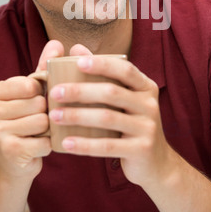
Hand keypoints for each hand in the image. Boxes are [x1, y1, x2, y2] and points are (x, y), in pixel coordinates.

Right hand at [0, 40, 63, 178]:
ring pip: (44, 121)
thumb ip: (42, 68)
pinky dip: (48, 145)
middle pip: (39, 103)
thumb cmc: (24, 121)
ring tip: (38, 134)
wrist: (13, 163)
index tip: (34, 103)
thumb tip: (57, 43)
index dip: (42, 94)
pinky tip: (38, 147)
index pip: (31, 84)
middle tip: (36, 122)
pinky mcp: (9, 151)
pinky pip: (45, 141)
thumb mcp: (30, 93)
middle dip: (46, 113)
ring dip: (48, 129)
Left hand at [48, 46, 170, 189]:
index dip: (102, 64)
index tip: (77, 62)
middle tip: (54, 92)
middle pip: (111, 92)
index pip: (125, 70)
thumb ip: (103, 75)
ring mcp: (147, 127)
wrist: (156, 163)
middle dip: (80, 91)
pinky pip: (108, 146)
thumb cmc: (131, 124)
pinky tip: (65, 143)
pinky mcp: (141, 150)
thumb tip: (77, 48)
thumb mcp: (124, 99)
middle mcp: (150, 104)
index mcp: (146, 87)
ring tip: (54, 116)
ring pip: (107, 118)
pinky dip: (84, 144)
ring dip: (77, 116)